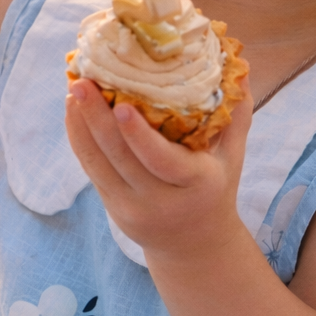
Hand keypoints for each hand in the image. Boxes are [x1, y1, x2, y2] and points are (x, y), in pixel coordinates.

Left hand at [65, 75, 252, 259]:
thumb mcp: (233, 158)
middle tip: (83, 83)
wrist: (195, 247)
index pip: (163, 160)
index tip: (121, 105)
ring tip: (73, 92)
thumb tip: (242, 68)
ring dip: (81, 126)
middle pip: (122, 158)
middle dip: (98, 119)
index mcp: (197, 184)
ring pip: (99, 164)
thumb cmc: (216, 190)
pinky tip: (73, 114)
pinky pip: (91, 171)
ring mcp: (132, 208)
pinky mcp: (113, 209)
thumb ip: (236, 115)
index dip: (139, 135)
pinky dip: (80, 141)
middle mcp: (162, 201)